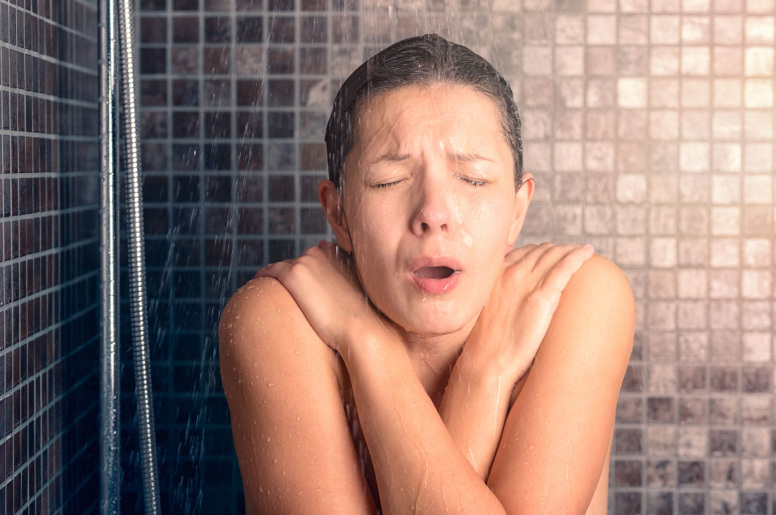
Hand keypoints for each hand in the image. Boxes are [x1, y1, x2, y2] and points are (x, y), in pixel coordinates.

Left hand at [254, 240, 400, 352]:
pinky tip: (257, 288)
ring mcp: (304, 263)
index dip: (300, 274)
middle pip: (292, 264)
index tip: (295, 287)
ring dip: (274, 278)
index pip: (306, 260)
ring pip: (280, 268)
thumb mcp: (353, 291)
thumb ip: (342, 277)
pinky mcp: (293, 275)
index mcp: (331, 255)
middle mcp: (317, 253)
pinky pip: (269, 273)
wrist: (359, 328)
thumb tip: (331, 263)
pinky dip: (262, 278)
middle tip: (280, 294)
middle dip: (286, 276)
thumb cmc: (358, 316)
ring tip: (266, 293)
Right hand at [465, 242, 595, 384]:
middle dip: (559, 250)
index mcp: (496, 273)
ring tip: (584, 252)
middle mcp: (511, 272)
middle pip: (542, 250)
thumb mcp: (486, 307)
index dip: (542, 251)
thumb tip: (513, 294)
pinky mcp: (542, 297)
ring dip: (571, 250)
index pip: (526, 251)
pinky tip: (588, 253)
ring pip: (555, 255)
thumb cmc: (487, 341)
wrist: (488, 359)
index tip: (553, 255)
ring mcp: (527, 283)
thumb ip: (500, 292)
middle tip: (572, 253)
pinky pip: (564, 268)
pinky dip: (578, 257)